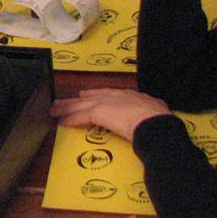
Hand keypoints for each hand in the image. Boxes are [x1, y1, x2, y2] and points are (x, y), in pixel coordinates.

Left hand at [51, 88, 170, 141]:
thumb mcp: (159, 112)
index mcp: (131, 95)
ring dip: (68, 107)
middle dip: (76, 100)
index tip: (86, 95)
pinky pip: (81, 116)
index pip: (109, 93)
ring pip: (82, 104)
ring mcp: (107, 103)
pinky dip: (71, 119)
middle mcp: (116, 96)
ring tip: (55, 109)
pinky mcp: (99, 112)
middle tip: (62, 101)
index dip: (96, 94)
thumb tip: (161, 114)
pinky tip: (62, 122)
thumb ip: (155, 111)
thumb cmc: (160, 121)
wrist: (155, 124)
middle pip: (91, 97)